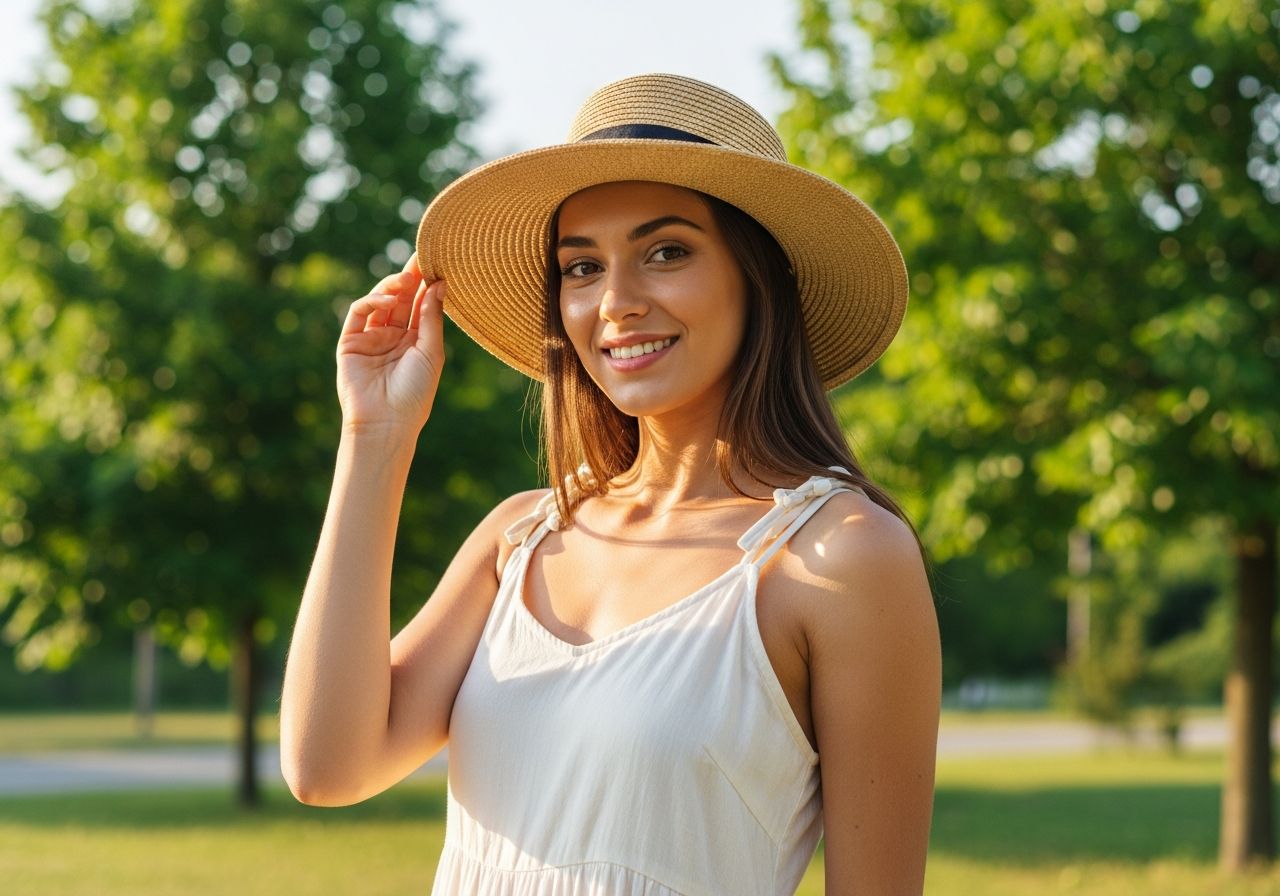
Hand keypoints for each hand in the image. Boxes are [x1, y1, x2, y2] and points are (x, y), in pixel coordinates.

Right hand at [335, 253, 444, 438]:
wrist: (386, 422)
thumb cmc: (415, 393)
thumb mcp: (431, 352)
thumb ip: (432, 318)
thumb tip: (439, 284)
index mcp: (416, 341)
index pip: (421, 305)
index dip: (427, 285)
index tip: (437, 262)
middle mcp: (393, 337)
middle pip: (401, 300)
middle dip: (410, 278)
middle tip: (421, 257)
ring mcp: (371, 338)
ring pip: (379, 302)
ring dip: (392, 287)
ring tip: (407, 279)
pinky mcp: (350, 342)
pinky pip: (359, 312)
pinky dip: (373, 302)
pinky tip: (389, 303)